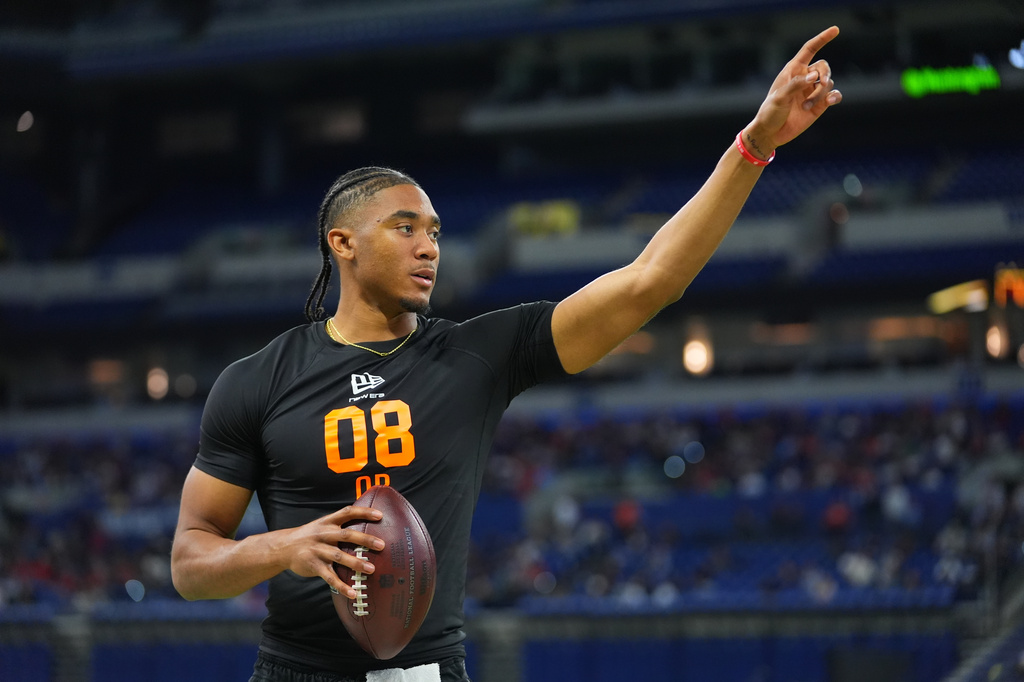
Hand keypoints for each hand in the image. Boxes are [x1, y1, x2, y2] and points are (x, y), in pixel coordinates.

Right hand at [278, 505, 384, 598]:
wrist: (283, 548)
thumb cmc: (310, 536)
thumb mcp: (322, 525)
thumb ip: (340, 526)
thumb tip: (365, 529)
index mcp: (328, 522)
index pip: (347, 512)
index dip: (364, 512)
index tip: (380, 515)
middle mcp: (323, 534)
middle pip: (346, 535)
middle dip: (365, 539)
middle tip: (381, 545)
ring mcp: (318, 550)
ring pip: (339, 556)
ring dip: (356, 563)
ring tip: (371, 569)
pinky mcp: (314, 566)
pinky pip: (329, 577)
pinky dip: (341, 586)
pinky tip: (352, 593)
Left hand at [743, 26, 842, 157]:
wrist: (771, 133)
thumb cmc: (770, 112)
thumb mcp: (779, 98)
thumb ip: (796, 85)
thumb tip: (814, 76)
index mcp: (793, 70)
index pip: (809, 50)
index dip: (822, 39)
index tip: (836, 30)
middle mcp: (804, 78)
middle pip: (823, 67)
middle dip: (825, 73)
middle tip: (821, 83)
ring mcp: (812, 92)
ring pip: (828, 84)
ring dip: (819, 94)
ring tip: (804, 107)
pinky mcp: (819, 105)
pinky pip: (834, 95)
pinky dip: (834, 97)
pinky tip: (831, 101)